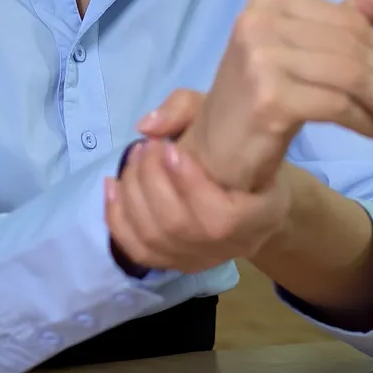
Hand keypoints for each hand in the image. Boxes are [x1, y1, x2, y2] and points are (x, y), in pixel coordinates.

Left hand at [105, 91, 290, 272]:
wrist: (255, 199)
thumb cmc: (244, 155)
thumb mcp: (232, 121)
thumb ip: (190, 110)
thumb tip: (148, 126)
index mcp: (259, 219)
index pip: (220, 217)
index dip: (189, 184)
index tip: (170, 147)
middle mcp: (230, 247)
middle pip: (177, 225)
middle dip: (151, 180)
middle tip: (147, 147)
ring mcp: (199, 259)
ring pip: (153, 236)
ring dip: (132, 193)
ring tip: (134, 158)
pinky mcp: (175, 263)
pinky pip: (137, 249)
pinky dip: (117, 216)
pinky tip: (114, 186)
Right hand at [177, 0, 372, 191]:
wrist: (216, 152)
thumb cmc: (261, 98)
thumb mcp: (304, 50)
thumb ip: (348, 19)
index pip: (348, 21)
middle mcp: (259, 21)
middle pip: (352, 48)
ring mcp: (260, 59)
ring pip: (351, 76)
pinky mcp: (269, 98)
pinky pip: (338, 105)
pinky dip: (364, 121)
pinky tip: (372, 133)